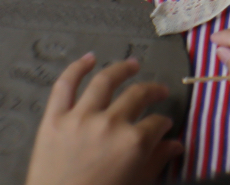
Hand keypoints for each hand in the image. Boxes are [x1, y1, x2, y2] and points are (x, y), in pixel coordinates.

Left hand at [24, 54, 182, 184]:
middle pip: (137, 95)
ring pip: (105, 81)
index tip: (163, 125)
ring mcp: (80, 118)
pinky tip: (89, 58)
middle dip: (152, 90)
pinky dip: (76, 68)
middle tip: (158, 90)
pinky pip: (65, 86)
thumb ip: (156, 161)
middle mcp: (110, 123)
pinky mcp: (54, 120)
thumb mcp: (135, 183)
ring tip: (132, 64)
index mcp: (133, 142)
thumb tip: (175, 145)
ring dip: (122, 68)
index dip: (163, 123)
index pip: (156, 123)